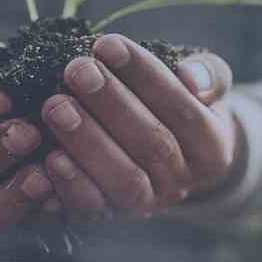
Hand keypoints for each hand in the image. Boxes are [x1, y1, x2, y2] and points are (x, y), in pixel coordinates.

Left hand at [38, 35, 242, 221]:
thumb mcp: (203, 86)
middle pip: (151, 144)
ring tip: (56, 106)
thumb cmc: (179, 105)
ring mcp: (148, 203)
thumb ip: (207, 75)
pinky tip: (49, 157)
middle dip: (110, 103)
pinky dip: (71, 185)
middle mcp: (184, 181)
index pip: (181, 107)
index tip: (107, 44)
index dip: (144, 75)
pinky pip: (93, 207)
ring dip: (87, 142)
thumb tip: (191, 76)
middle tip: (76, 70)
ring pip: (124, 179)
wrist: (170, 158)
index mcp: (212, 146)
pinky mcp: (111, 217)